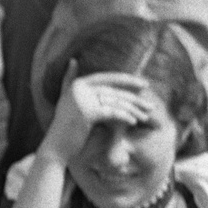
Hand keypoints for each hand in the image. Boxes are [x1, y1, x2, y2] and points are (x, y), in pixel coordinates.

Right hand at [39, 68, 157, 164]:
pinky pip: (112, 112)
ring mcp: (82, 99)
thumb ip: (70, 82)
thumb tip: (73, 60)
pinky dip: (124, 117)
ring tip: (145, 117)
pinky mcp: (87, 112)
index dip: (127, 80)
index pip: (108, 78)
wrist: (57, 148)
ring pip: (115, 101)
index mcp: (77, 83)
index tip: (144, 84)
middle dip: (135, 98)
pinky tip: (134, 122)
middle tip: (150, 105)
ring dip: (133, 110)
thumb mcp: (70, 102)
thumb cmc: (68, 127)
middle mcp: (79, 87)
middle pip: (114, 91)